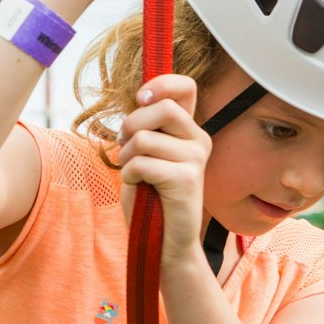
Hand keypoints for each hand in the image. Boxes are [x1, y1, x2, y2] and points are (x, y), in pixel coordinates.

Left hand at [118, 74, 210, 263]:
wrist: (162, 240)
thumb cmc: (149, 196)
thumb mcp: (146, 153)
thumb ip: (146, 126)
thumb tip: (139, 98)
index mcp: (189, 130)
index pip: (186, 87)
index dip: (161, 84)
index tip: (141, 98)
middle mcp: (199, 140)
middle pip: (163, 108)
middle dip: (131, 125)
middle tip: (124, 145)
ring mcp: (196, 159)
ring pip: (145, 138)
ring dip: (126, 155)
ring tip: (132, 172)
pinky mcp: (187, 179)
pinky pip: (143, 163)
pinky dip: (129, 174)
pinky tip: (138, 186)